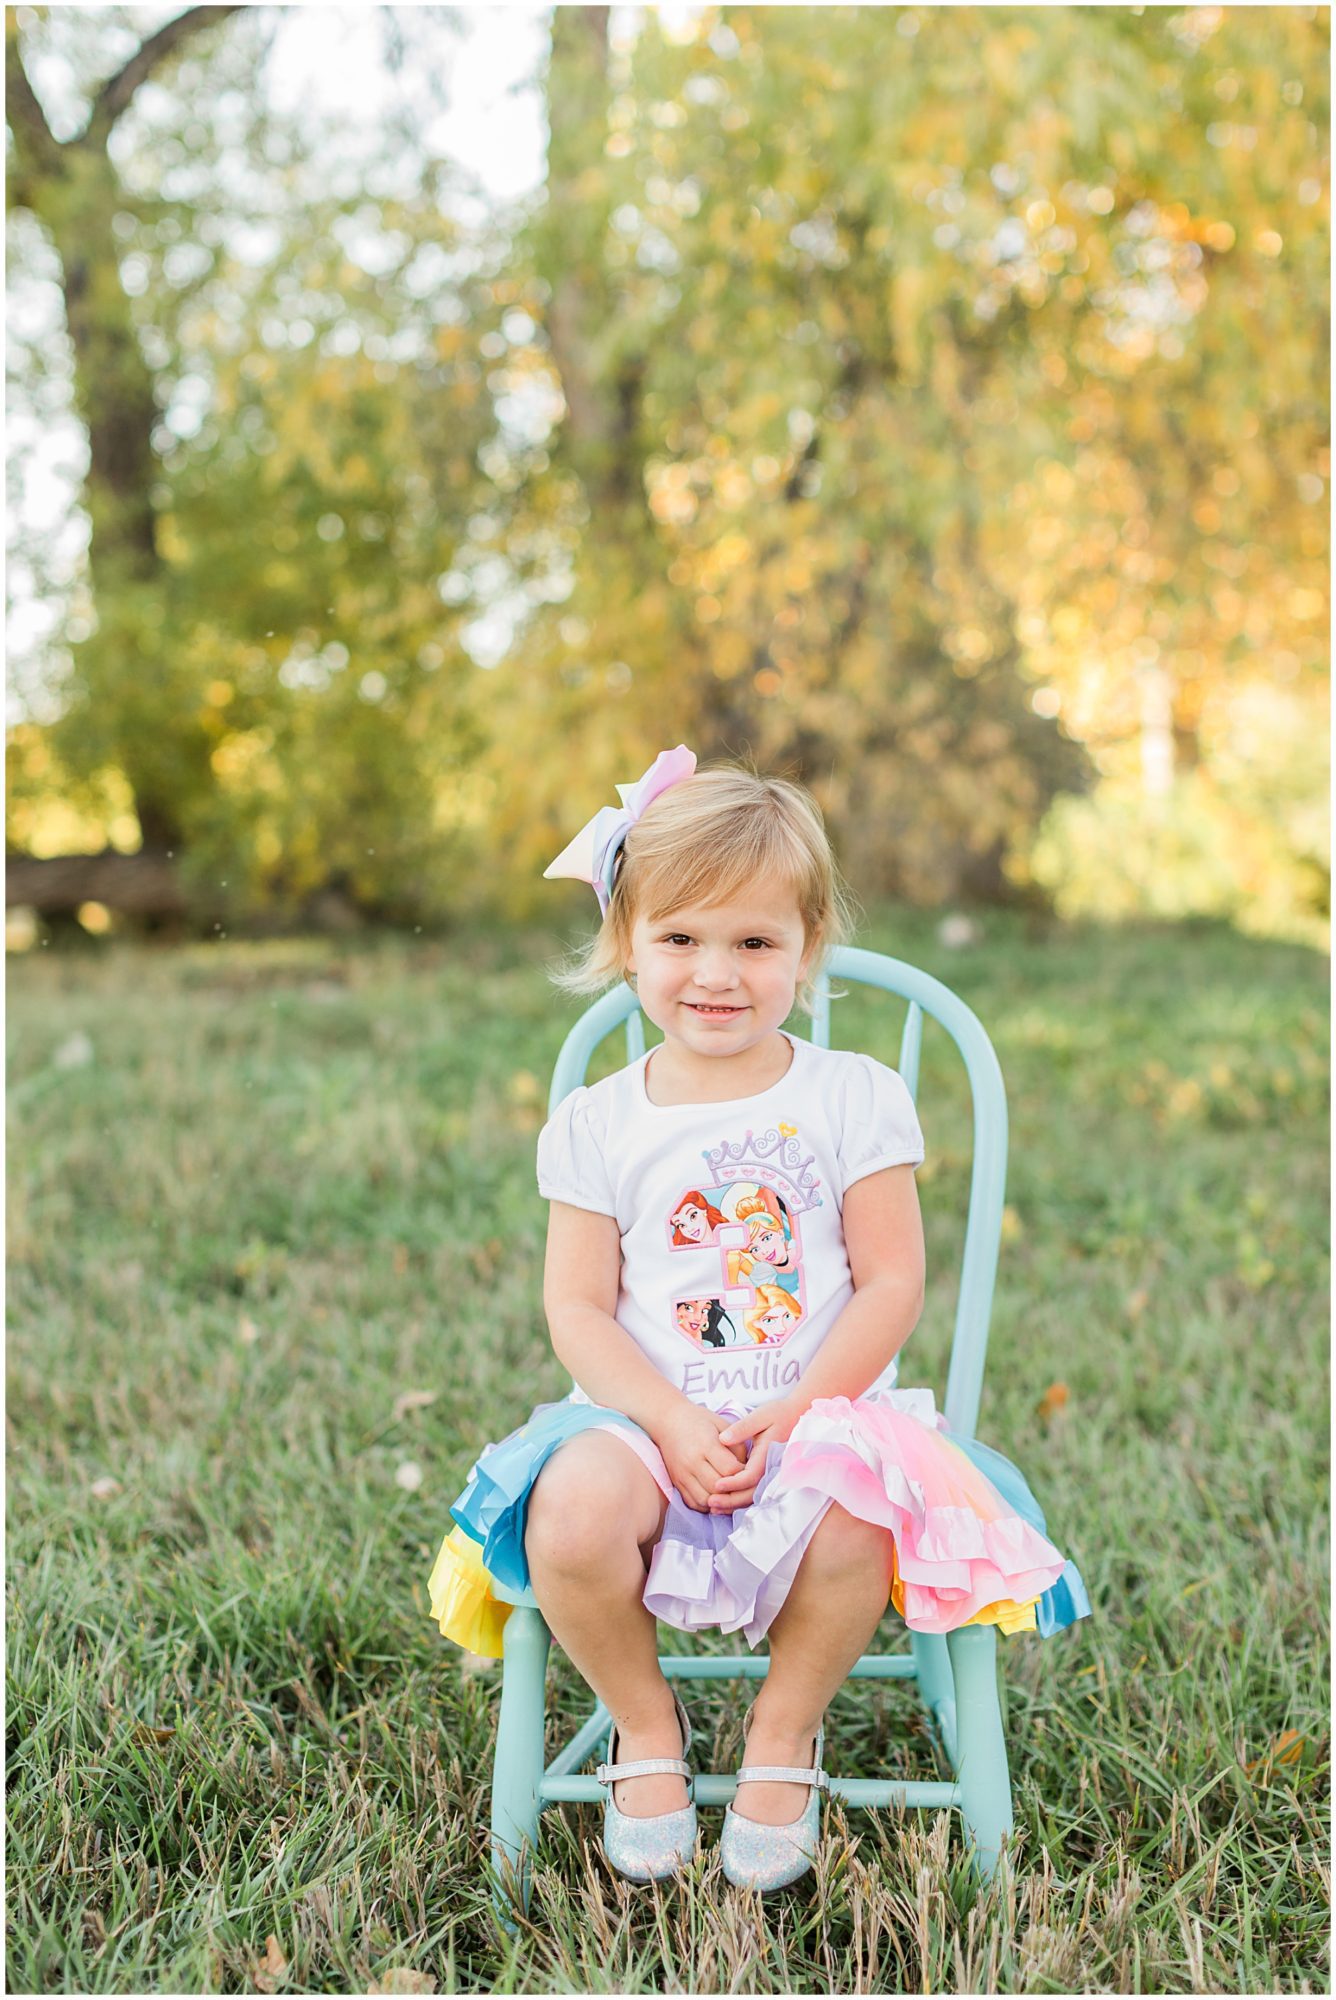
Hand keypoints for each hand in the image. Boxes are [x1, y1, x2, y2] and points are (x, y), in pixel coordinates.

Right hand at [652, 1400, 748, 1512]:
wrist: (668, 1421)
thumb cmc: (698, 1420)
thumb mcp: (721, 1424)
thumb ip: (737, 1446)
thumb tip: (748, 1469)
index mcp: (705, 1444)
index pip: (729, 1469)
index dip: (743, 1473)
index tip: (747, 1469)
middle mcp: (692, 1462)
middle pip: (718, 1488)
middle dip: (733, 1489)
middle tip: (742, 1485)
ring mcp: (682, 1474)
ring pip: (706, 1500)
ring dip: (721, 1501)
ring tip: (729, 1493)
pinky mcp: (676, 1483)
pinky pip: (693, 1503)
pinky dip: (707, 1505)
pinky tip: (715, 1497)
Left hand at [708, 1394, 804, 1511]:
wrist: (798, 1415)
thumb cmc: (778, 1413)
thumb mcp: (759, 1416)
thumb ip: (742, 1428)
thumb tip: (723, 1439)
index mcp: (768, 1454)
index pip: (750, 1476)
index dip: (733, 1483)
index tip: (716, 1485)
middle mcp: (771, 1468)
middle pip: (752, 1493)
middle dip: (730, 1500)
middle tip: (709, 1503)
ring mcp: (772, 1473)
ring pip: (754, 1496)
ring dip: (734, 1504)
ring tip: (713, 1507)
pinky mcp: (769, 1474)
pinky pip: (755, 1491)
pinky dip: (740, 1499)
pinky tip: (725, 1501)